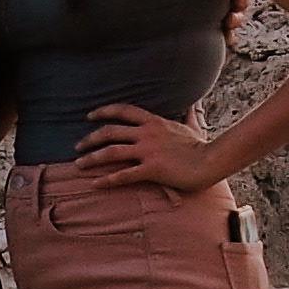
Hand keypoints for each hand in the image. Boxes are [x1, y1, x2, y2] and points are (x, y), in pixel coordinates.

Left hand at [73, 104, 224, 196]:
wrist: (210, 161)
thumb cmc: (201, 146)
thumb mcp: (192, 126)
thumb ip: (188, 114)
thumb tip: (193, 104)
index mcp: (153, 121)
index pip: (123, 110)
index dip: (103, 111)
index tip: (89, 116)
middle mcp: (147, 133)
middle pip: (110, 132)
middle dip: (90, 138)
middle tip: (77, 147)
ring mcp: (148, 151)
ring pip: (111, 152)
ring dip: (92, 158)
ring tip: (78, 165)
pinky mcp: (152, 169)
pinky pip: (124, 175)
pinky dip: (107, 180)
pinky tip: (95, 184)